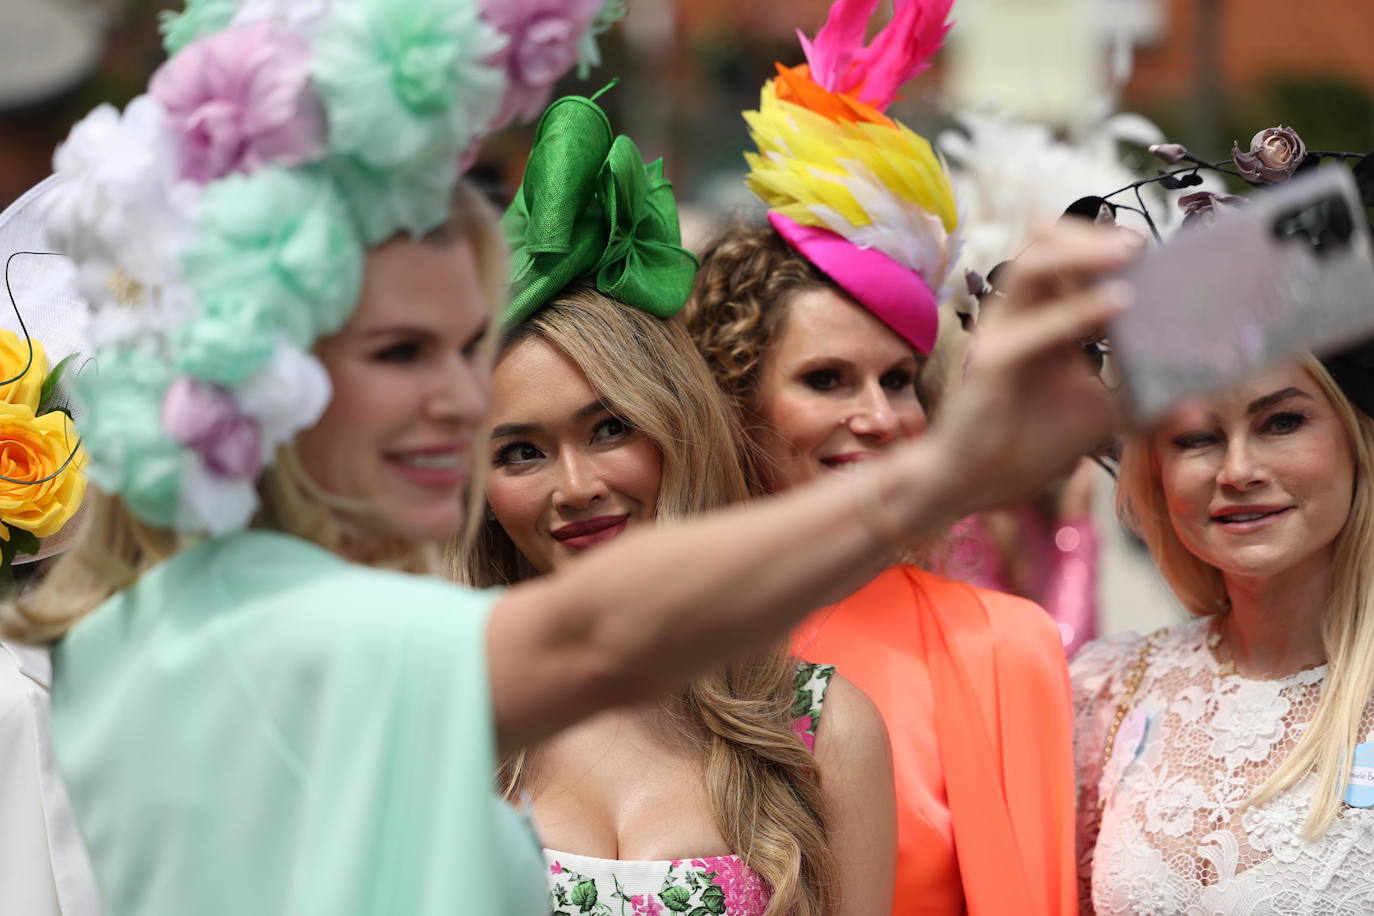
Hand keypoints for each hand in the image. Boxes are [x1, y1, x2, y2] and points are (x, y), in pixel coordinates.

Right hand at [926, 222, 1136, 515]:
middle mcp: (1019, 315)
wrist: (978, 482)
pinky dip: (1074, 311)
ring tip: (1128, 251)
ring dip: (1081, 253)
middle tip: (1138, 242)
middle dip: (1090, 235)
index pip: (1067, 259)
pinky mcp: (993, 362)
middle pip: (1045, 246)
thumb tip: (1198, 401)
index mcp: (1043, 318)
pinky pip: (1033, 328)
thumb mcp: (1101, 412)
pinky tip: (1115, 303)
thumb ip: (1139, 397)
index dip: (1104, 243)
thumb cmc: (1032, 442)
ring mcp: (1003, 333)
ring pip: (1031, 267)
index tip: (1151, 247)